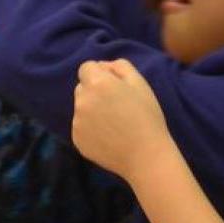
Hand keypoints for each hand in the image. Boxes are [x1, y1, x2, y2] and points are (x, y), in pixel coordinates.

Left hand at [71, 59, 171, 179]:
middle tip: (116, 105)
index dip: (99, 74)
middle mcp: (82, 100)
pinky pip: (81, 127)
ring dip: (92, 110)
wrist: (146, 156)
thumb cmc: (147, 117)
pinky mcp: (76, 139)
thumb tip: (103, 66)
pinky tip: (109, 136)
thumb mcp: (140, 84)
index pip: (86, 68)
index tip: (113, 85)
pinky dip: (91, 129)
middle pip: (82, 88)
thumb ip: (119, 66)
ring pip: (81, 108)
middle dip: (94, 91)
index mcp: (97, 84)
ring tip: (115, 123)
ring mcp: (77, 121)